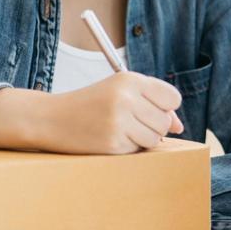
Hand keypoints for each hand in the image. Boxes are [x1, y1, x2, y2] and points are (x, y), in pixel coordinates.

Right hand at [51, 72, 184, 153]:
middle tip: (130, 121)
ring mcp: (119, 121)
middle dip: (153, 126)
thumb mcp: (120, 92)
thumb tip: (179, 127)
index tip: (152, 110)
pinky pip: (137, 150)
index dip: (166, 108)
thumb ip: (152, 104)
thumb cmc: (90, 104)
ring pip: (154, 138)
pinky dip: (127, 147)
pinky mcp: (112, 142)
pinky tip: (109, 138)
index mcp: (129, 79)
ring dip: (142, 139)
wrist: (51, 118)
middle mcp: (126, 98)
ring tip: (120, 129)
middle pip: (165, 121)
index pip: (172, 97)